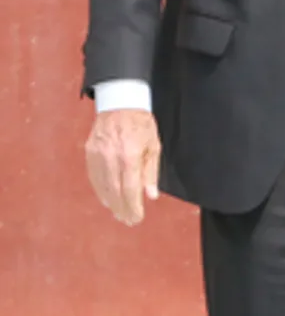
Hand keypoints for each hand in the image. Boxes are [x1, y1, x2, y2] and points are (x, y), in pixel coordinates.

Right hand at [85, 109, 160, 226]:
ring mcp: (97, 156)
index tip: (137, 218)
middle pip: (115, 192)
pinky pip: (94, 178)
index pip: (130, 189)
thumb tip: (150, 196)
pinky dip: (101, 191)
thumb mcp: (154, 145)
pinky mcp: (89, 153)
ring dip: (111, 203)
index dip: (133, 207)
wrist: (120, 103)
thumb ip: (151, 172)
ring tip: (119, 213)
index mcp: (130, 156)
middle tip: (128, 220)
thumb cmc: (141, 124)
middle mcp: (111, 158)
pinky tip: (107, 199)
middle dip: (122, 209)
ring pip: (102, 187)